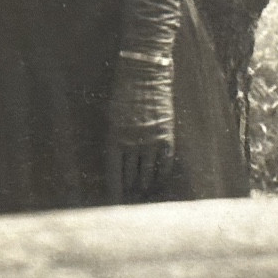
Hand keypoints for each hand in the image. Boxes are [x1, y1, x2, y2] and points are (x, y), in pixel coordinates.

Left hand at [110, 50, 175, 201]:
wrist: (145, 74)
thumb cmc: (124, 93)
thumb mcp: (111, 117)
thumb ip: (114, 140)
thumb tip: (117, 163)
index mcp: (114, 138)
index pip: (113, 173)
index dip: (114, 190)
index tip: (115, 203)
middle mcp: (132, 143)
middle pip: (130, 175)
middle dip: (129, 188)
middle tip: (129, 197)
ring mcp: (150, 141)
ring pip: (147, 172)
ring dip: (144, 184)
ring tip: (142, 191)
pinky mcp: (166, 137)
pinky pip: (164, 163)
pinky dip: (160, 175)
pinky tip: (158, 181)